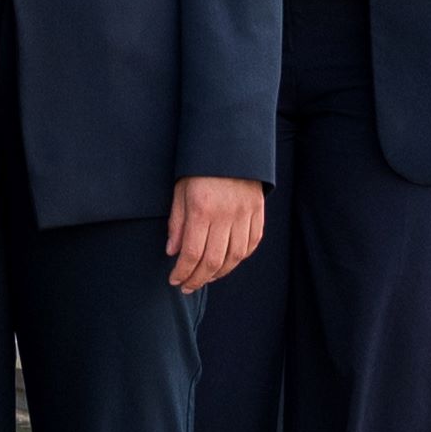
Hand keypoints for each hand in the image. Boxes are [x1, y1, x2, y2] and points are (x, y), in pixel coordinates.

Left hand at [163, 174, 266, 292]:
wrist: (231, 144)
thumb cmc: (199, 167)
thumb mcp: (180, 190)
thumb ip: (177, 222)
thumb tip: (173, 252)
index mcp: (202, 209)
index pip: (192, 253)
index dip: (182, 272)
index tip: (174, 280)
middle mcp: (226, 214)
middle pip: (213, 261)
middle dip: (198, 279)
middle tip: (187, 287)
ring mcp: (245, 214)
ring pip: (234, 257)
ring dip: (219, 273)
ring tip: (206, 278)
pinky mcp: (258, 212)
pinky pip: (251, 243)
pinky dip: (239, 258)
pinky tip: (227, 262)